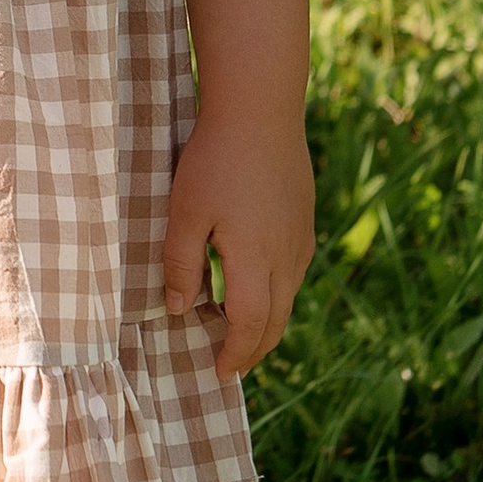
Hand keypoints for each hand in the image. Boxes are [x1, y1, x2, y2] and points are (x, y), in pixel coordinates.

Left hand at [163, 109, 316, 384]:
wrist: (261, 109)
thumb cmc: (214, 160)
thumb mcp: (184, 211)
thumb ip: (179, 264)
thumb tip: (178, 310)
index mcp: (255, 260)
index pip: (250, 326)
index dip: (235, 354)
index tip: (219, 372)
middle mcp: (287, 257)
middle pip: (277, 321)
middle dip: (254, 349)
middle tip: (231, 363)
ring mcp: (301, 238)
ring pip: (289, 298)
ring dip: (266, 322)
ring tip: (240, 330)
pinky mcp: (304, 220)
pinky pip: (294, 272)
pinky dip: (276, 293)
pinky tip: (256, 285)